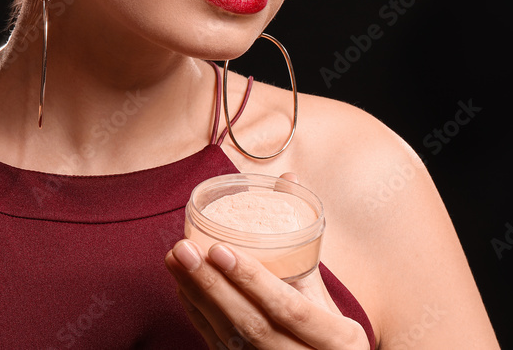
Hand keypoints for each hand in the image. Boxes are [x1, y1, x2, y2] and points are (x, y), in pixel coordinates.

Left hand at [166, 173, 369, 349]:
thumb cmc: (327, 333)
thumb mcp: (326, 296)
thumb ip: (304, 243)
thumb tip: (288, 179)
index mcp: (337, 340)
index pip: (290, 309)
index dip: (255, 281)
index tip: (221, 249)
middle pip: (252, 326)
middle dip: (213, 286)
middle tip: (184, 249)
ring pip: (230, 339)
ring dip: (197, 297)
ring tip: (175, 260)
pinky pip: (217, 347)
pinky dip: (197, 315)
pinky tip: (182, 287)